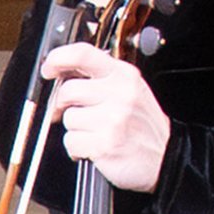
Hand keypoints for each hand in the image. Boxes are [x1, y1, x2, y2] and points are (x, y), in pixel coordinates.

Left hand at [37, 41, 171, 192]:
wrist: (165, 159)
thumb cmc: (143, 127)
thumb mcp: (131, 90)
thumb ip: (102, 79)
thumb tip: (63, 73)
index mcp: (124, 75)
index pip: (83, 53)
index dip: (58, 59)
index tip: (49, 68)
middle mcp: (120, 93)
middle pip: (68, 90)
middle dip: (64, 105)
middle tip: (74, 112)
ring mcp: (113, 119)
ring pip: (68, 118)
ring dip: (75, 129)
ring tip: (95, 133)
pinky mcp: (104, 144)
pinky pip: (71, 142)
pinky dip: (77, 149)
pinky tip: (94, 148)